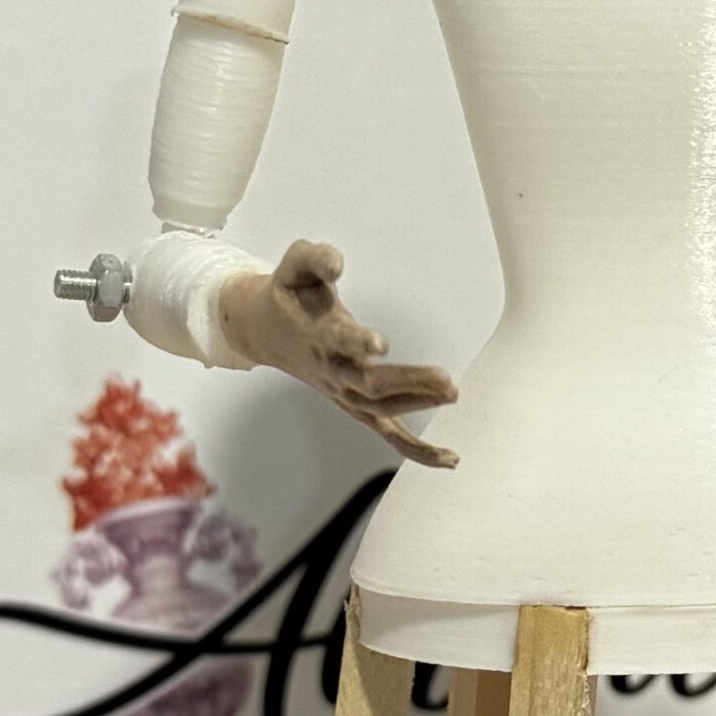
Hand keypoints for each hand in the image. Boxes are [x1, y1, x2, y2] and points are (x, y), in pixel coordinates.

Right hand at [219, 240, 458, 467]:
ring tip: (452, 393)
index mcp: (316, 334)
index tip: (379, 344)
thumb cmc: (289, 293)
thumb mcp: (294, 265)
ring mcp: (342, 392)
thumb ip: (314, 257)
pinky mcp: (355, 405)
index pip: (337, 341)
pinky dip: (417, 449)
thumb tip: (337, 262)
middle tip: (445, 380)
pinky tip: (450, 458)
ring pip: (381, 410)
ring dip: (417, 404)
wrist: (263, 329)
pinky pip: (387, 433)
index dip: (357, 342)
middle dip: (407, 382)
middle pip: (369, 385)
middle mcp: (330, 369)